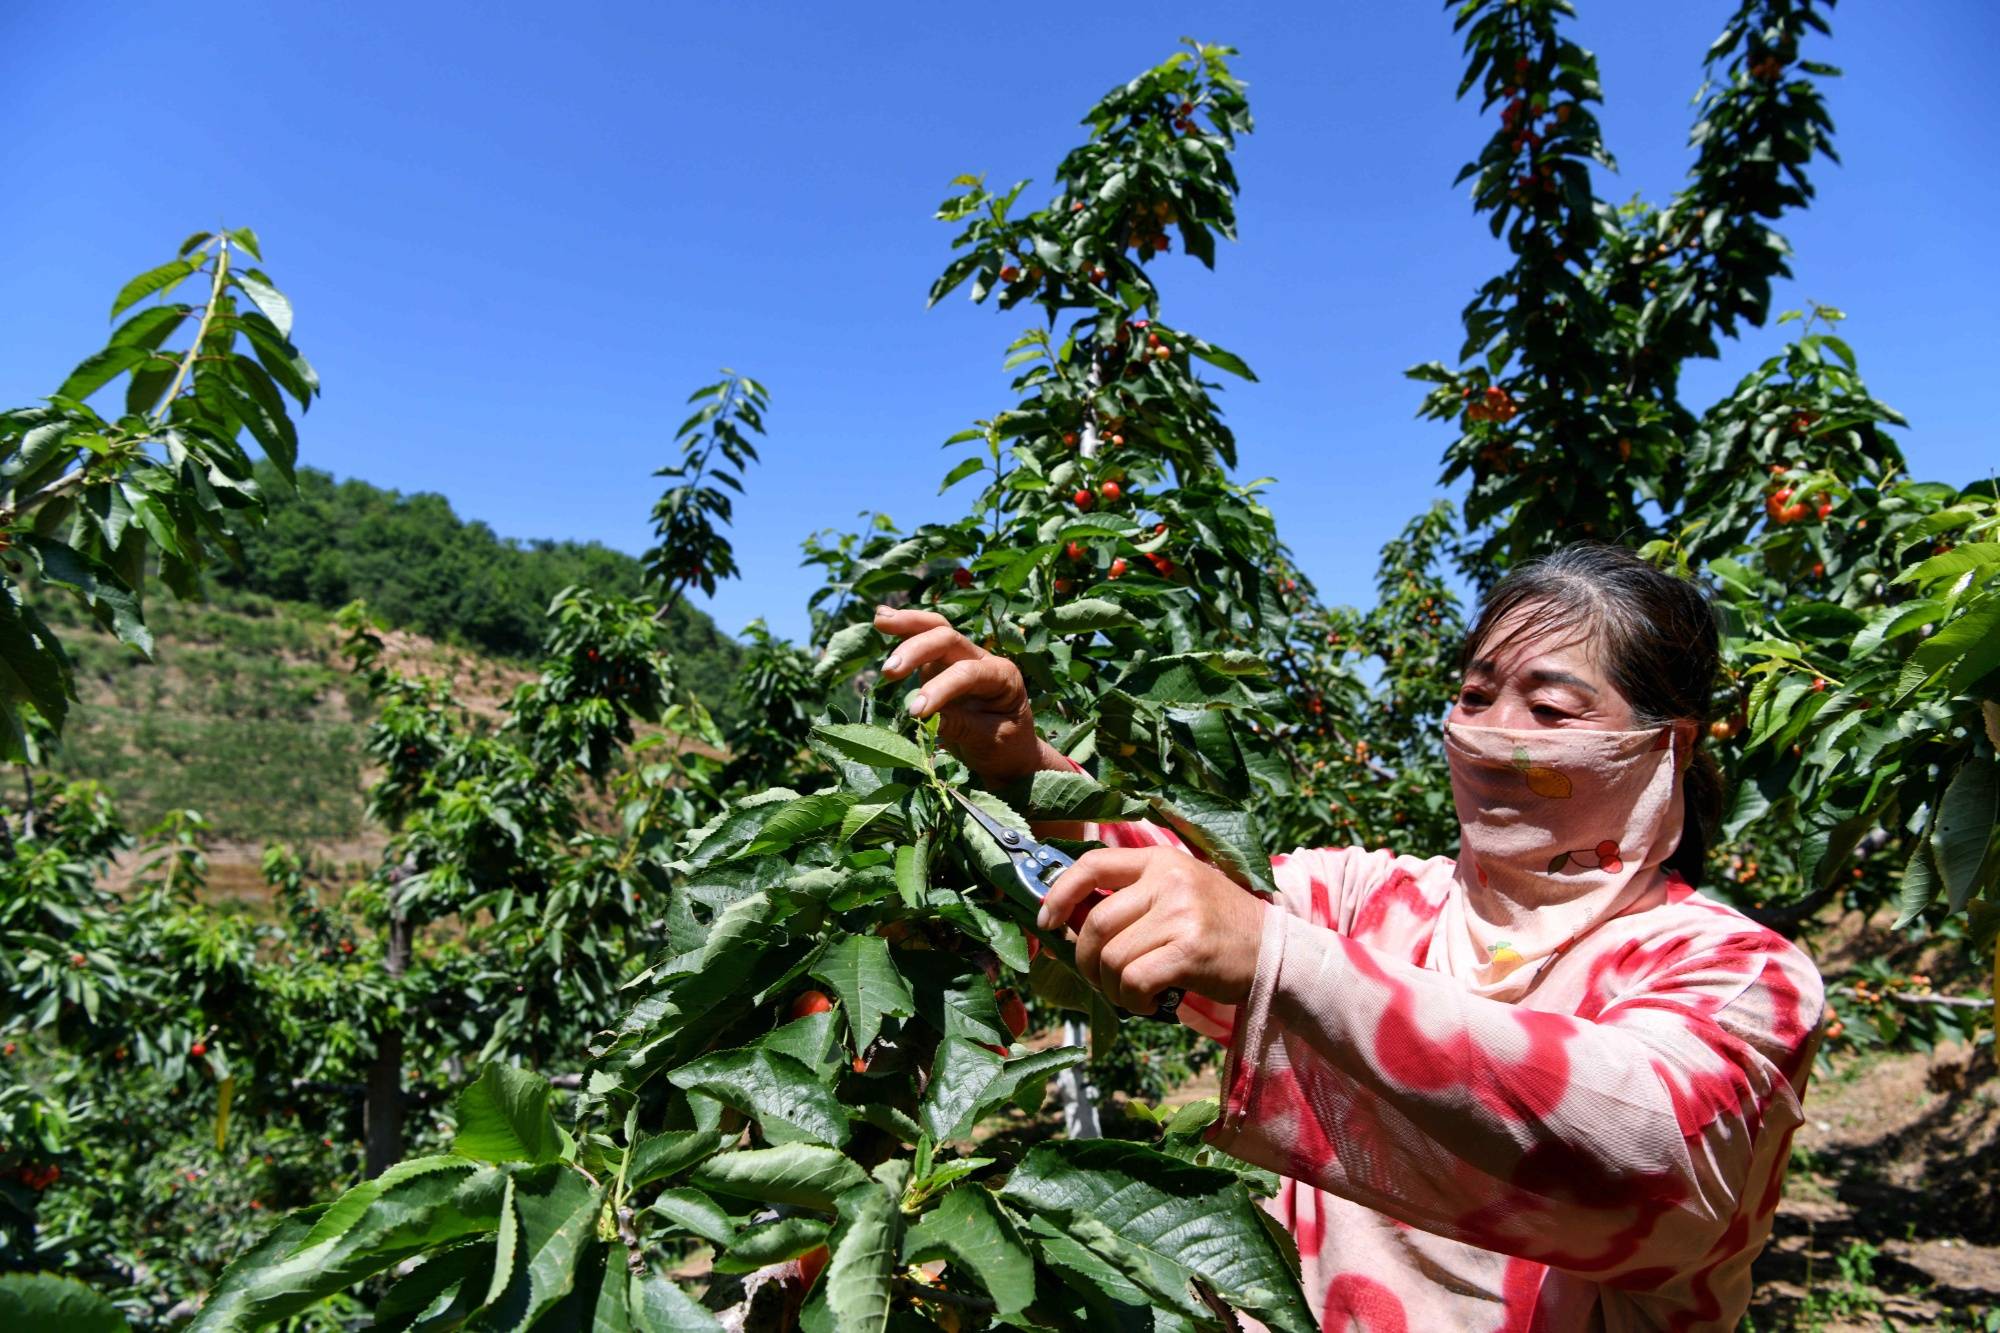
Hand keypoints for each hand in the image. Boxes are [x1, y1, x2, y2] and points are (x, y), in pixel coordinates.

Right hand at [873, 605, 1056, 783]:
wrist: (1009, 755)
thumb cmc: (1005, 748)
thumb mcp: (988, 741)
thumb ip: (960, 726)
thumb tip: (924, 716)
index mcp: (1003, 676)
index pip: (967, 673)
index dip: (939, 689)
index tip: (915, 712)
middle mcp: (981, 660)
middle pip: (948, 641)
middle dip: (917, 650)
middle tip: (888, 672)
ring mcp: (959, 660)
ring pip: (935, 631)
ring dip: (908, 625)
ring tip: (879, 620)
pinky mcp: (940, 667)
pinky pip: (923, 641)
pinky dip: (904, 630)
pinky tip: (881, 618)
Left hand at [1037, 847, 1266, 1009]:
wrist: (1275, 954)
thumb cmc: (1218, 929)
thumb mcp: (1177, 894)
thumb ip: (1132, 897)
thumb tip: (1066, 922)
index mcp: (1160, 860)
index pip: (1092, 863)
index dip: (1059, 894)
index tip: (1047, 922)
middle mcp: (1168, 879)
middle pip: (1095, 921)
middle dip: (1084, 959)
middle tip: (1098, 978)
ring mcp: (1180, 913)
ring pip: (1111, 957)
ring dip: (1111, 987)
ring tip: (1132, 994)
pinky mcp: (1188, 950)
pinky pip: (1133, 980)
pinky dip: (1132, 1000)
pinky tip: (1149, 1002)